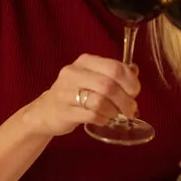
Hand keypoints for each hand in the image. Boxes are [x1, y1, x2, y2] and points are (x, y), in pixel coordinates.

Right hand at [21, 54, 139, 137]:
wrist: (46, 110)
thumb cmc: (75, 92)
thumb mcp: (92, 77)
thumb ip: (113, 73)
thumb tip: (134, 71)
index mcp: (85, 61)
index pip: (115, 67)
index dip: (130, 82)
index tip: (134, 92)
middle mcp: (74, 73)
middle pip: (109, 85)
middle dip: (125, 100)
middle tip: (131, 109)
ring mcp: (66, 92)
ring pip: (100, 101)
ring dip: (114, 111)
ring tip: (116, 115)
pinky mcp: (64, 111)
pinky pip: (91, 115)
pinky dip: (103, 119)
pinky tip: (104, 119)